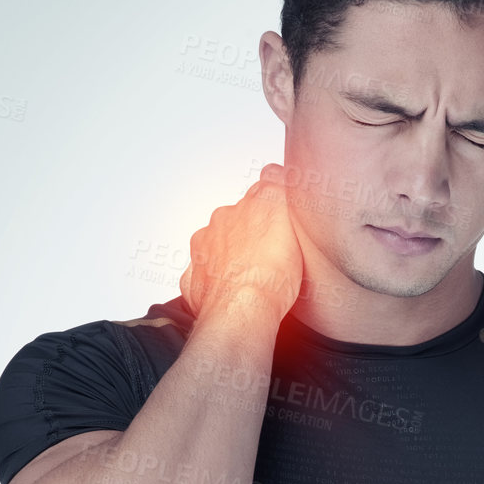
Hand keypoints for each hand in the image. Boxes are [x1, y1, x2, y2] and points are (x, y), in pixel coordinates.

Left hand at [180, 163, 303, 325]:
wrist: (242, 313)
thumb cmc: (269, 275)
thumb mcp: (287, 218)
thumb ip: (278, 189)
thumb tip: (274, 171)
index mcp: (244, 209)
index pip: (260, 192)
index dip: (271, 200)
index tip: (277, 209)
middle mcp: (220, 225)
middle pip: (236, 220)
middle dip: (249, 232)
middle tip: (268, 252)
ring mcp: (204, 253)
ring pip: (216, 247)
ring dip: (229, 257)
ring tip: (250, 276)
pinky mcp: (195, 282)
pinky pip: (203, 278)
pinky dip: (214, 283)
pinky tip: (230, 293)